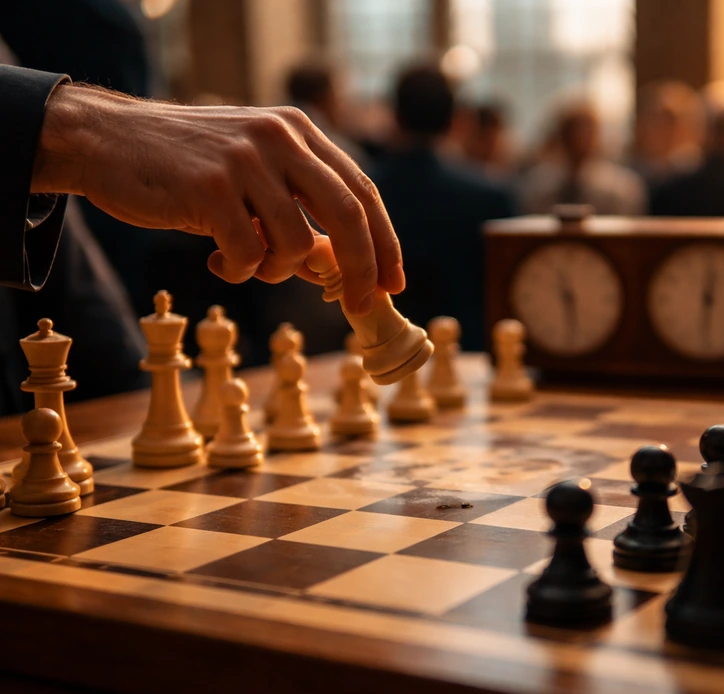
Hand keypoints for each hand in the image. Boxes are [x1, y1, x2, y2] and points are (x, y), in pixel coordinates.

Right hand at [31, 84, 403, 315]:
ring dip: (279, 272)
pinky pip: (250, 255)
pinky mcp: (210, 187)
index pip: (362, 192)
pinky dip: (241, 271)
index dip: (384, 243)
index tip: (394, 283)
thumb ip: (297, 206)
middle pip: (349, 215)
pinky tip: (218, 259)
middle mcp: (280, 138)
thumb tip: (340, 265)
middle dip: (363, 270)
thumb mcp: (254, 172)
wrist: (105, 140)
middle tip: (363, 306)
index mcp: (298, 132)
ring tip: (250, 264)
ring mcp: (246, 160)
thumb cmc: (187, 166)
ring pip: (297, 244)